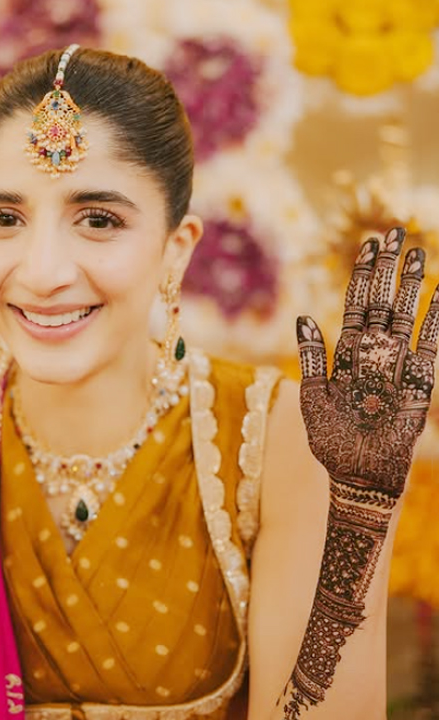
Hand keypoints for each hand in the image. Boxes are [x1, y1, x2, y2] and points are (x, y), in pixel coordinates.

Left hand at [297, 227, 438, 497]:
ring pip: (405, 318)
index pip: (356, 307)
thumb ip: (313, 359)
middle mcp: (374, 356)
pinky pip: (429, 348)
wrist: (358, 478)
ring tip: (416, 253)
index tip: (368, 245)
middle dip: (387, 270)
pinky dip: (434, 323)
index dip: (363, 277)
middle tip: (393, 233)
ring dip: (410, 287)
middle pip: (382, 303)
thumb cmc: (331, 445)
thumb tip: (303, 317)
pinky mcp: (418, 386)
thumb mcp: (314, 400)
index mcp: (347, 357)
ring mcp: (398, 368)